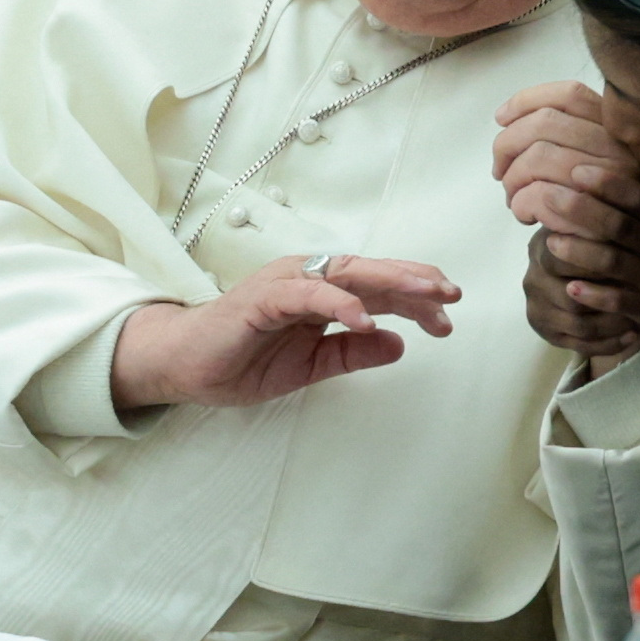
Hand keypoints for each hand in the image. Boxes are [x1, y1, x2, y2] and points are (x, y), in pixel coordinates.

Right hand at [110, 255, 458, 410]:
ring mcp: (287, 283)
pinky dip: (340, 303)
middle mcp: (308, 279)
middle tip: (452, 295)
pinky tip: (366, 318)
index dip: (415, 300)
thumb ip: (351, 354)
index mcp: (322, 294)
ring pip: (348, 273)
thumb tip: (399, 345)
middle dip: (415, 282)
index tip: (449, 318)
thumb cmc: (244, 360)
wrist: (187, 367)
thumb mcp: (311, 365)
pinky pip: (309, 295)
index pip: (377, 291)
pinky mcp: (265, 297)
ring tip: (426, 295)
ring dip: (390, 282)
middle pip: (371, 273)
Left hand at [492, 82, 639, 230]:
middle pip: (545, 124)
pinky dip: (523, 205)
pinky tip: (526, 217)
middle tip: (500, 170)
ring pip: (540, 159)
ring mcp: (621, 193)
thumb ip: (568, 137)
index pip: (570, 95)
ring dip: (513, 180)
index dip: (527, 100)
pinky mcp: (606, 232)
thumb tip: (506, 117)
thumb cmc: (598, 211)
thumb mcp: (594, 165)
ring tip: (513, 198)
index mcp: (622, 137)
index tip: (500, 118)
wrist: (628, 271)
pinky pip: (544, 200)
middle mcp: (626, 158)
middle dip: (508, 144)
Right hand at [523, 227, 639, 369]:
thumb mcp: (589, 228)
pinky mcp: (548, 333)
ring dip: (614, 323)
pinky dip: (610, 342)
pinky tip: (634, 335)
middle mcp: (533, 280)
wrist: (573, 273)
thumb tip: (621, 209)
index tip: (632, 260)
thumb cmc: (591, 244)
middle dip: (610, 298)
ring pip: (580, 325)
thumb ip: (599, 220)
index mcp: (541, 249)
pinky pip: (581, 345)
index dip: (598, 262)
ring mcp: (538, 309)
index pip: (564, 258)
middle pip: (572, 297)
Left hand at [535, 182, 639, 365]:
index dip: (608, 183)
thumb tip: (625, 163)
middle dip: (580, 210)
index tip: (577, 169)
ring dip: (578, 251)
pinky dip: (595, 295)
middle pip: (619, 225)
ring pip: (613, 262)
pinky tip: (571, 287)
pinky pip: (620, 303)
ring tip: (548, 241)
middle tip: (545, 196)